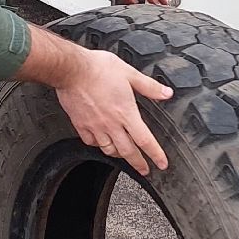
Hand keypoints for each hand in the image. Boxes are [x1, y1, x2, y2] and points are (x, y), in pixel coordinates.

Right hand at [56, 48, 173, 175]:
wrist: (72, 69)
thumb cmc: (98, 69)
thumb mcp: (129, 73)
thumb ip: (149, 86)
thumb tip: (166, 93)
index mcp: (126, 112)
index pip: (145, 140)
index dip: (156, 155)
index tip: (162, 164)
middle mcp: (111, 124)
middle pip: (128, 152)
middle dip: (138, 164)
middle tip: (144, 170)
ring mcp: (95, 126)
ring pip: (109, 149)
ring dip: (119, 155)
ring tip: (124, 156)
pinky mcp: (80, 124)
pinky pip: (91, 142)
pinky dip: (98, 145)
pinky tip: (101, 142)